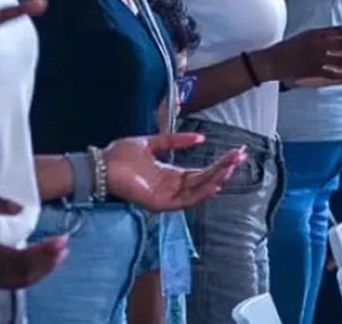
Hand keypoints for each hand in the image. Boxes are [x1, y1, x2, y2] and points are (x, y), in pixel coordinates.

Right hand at [0, 196, 67, 288]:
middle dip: (47, 262)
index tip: (60, 240)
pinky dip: (29, 277)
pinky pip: (10, 283)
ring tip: (59, 256)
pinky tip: (42, 267)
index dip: (42, 252)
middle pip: (22, 273)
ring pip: (17, 281)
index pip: (19, 257)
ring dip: (41, 271)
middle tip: (65, 246)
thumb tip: (20, 208)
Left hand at [105, 134, 245, 210]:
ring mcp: (167, 197)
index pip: (200, 171)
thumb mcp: (153, 142)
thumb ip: (175, 141)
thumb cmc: (122, 155)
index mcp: (171, 175)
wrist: (102, 164)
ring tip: (230, 167)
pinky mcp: (160, 203)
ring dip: (215, 179)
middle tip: (239, 157)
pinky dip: (200, 192)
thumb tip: (200, 137)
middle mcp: (172, 187)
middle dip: (223, 170)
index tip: (235, 153)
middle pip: (203, 181)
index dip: (218, 163)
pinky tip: (213, 182)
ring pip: (198, 191)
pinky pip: (184, 200)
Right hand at [254, 26, 341, 84]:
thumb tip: (336, 37)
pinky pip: (330, 72)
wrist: (269, 61)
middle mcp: (316, 43)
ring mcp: (314, 57)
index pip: (339, 31)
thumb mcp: (303, 37)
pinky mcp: (310, 70)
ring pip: (340, 58)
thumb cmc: (286, 49)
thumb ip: (319, 37)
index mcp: (314, 33)